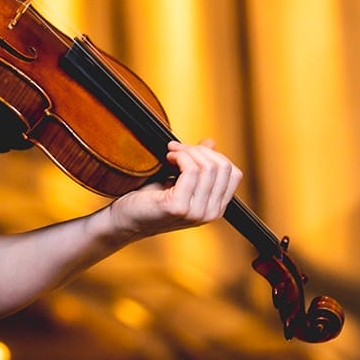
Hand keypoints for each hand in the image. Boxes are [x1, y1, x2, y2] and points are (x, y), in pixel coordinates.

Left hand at [105, 139, 241, 241]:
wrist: (125, 217)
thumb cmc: (151, 198)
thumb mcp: (180, 179)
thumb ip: (199, 164)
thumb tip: (211, 143)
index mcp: (216, 208)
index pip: (233, 173)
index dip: (213, 155)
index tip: (190, 150)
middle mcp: (210, 213)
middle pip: (222, 167)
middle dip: (199, 150)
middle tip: (176, 149)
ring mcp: (196, 212)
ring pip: (207, 167)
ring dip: (186, 152)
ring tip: (170, 154)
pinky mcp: (179, 207)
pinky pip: (191, 170)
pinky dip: (180, 157)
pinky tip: (167, 159)